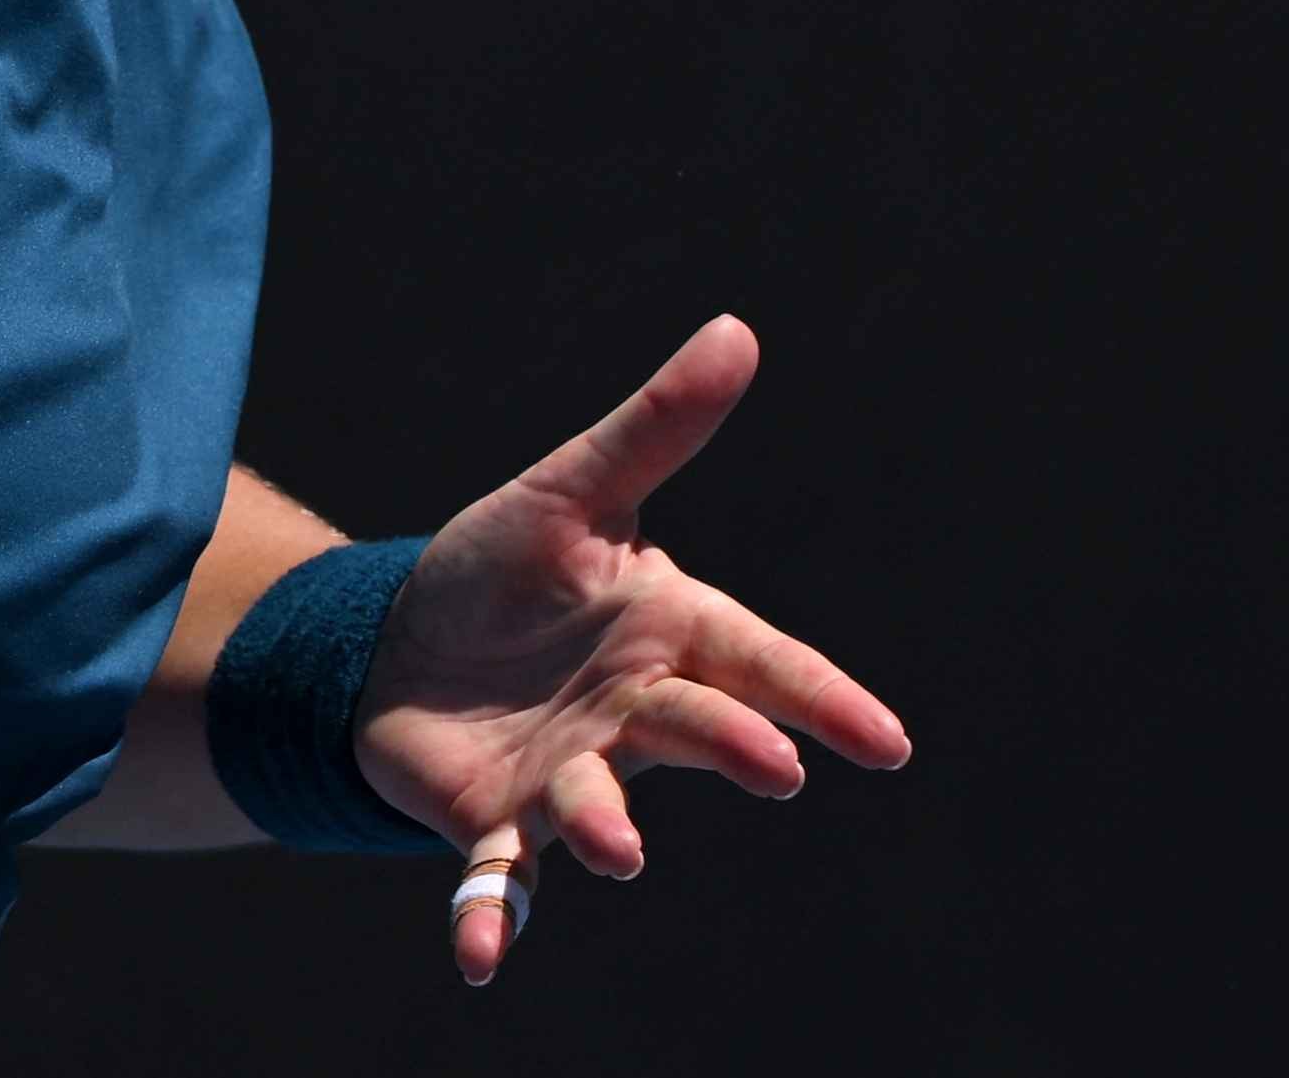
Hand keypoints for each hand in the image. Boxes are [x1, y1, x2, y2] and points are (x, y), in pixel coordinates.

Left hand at [355, 314, 910, 985]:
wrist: (400, 641)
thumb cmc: (507, 570)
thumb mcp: (572, 489)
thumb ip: (656, 424)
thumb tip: (737, 330)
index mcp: (669, 634)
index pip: (762, 663)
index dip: (823, 702)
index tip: (887, 742)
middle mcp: (633, 714)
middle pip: (695, 731)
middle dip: (732, 748)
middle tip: (772, 766)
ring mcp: (569, 775)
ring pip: (602, 805)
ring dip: (610, 828)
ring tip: (621, 847)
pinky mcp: (495, 820)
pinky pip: (499, 879)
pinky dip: (491, 920)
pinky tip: (479, 958)